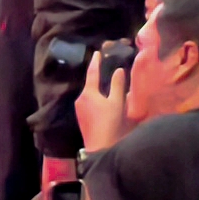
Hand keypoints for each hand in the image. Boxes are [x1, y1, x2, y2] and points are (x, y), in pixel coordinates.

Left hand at [73, 40, 130, 154]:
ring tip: (108, 83)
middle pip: (90, 84)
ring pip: (90, 94)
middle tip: (106, 66)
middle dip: (98, 76)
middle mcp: (81, 99)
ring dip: (98, 88)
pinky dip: (97, 97)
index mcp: (88, 93)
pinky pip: (90, 102)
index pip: (92, 73)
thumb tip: (119, 70)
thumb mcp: (117, 103)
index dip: (96, 62)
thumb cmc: (109, 123)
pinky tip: (105, 99)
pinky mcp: (82, 117)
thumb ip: (118, 85)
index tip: (97, 53)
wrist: (100, 146)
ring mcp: (80, 109)